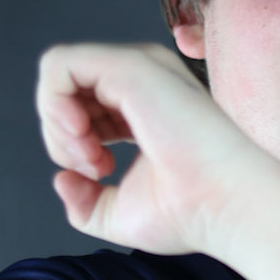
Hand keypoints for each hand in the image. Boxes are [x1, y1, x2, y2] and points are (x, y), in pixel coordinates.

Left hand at [35, 43, 277, 256]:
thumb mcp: (119, 214)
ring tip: (89, 155)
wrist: (226, 207)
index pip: (82, 105)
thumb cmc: (189, 213)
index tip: (99, 174)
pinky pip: (59, 65)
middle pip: (66, 88)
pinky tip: (81, 135)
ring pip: (58, 71)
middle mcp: (140, 80)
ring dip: (56, 121)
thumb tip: (61, 179)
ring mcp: (136, 68)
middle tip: (93, 168)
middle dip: (60, 135)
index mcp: (141, 105)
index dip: (71, 142)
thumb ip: (84, 202)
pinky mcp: (130, 66)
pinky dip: (53, 103)